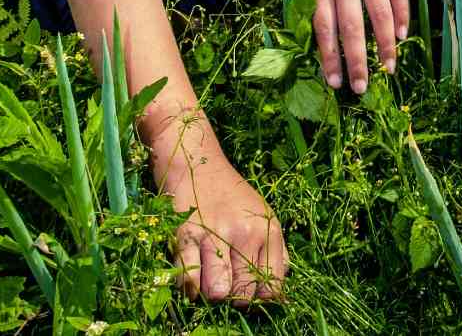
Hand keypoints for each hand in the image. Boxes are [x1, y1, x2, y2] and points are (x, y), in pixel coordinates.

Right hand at [164, 145, 287, 303]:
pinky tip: (192, 278)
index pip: (271, 288)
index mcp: (269, 231)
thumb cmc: (231, 195)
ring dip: (210, 294)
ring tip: (208, 281)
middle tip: (225, 285)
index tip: (246, 292)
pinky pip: (188, 281)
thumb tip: (276, 293)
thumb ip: (275, 252)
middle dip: (233, 299)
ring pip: (217, 292)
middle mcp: (246, 233)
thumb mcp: (264, 216)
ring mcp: (215, 234)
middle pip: (243, 294)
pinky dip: (189, 287)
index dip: (258, 299)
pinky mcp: (185, 234)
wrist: (196, 163)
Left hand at [301, 0, 408, 92]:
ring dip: (384, 45)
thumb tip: (315, 21)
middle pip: (352, 28)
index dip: (330, 57)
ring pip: (379, 14)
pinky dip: (401, 14)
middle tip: (362, 89)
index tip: (335, 82)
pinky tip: (402, 34)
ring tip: (388, 68)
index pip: (325, 28)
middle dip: (357, 62)